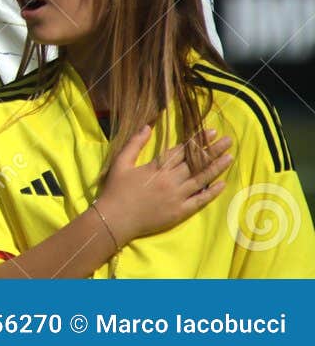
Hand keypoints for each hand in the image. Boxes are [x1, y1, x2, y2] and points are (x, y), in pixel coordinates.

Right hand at [95, 125, 231, 245]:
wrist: (115, 219)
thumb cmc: (115, 189)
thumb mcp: (120, 162)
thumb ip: (134, 144)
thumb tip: (147, 126)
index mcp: (157, 167)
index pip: (181, 150)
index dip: (197, 140)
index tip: (210, 131)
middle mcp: (170, 180)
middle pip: (195, 163)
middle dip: (212, 150)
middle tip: (227, 140)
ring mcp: (177, 196)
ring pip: (201, 179)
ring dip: (216, 168)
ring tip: (230, 157)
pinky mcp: (180, 211)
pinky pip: (200, 201)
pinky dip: (212, 193)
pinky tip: (222, 184)